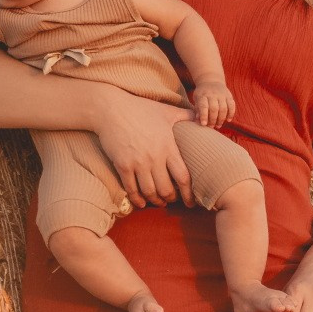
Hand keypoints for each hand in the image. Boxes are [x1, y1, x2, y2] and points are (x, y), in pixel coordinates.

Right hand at [92, 88, 195, 205]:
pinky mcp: (122, 165)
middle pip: (166, 189)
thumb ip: (186, 115)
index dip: (188, 193)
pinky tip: (141, 203)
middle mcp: (154, 157)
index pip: (183, 177)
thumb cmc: (140, 109)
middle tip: (173, 200)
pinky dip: (137, 200)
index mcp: (168, 146)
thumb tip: (202, 118)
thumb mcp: (166, 110)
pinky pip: (131, 189)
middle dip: (171, 199)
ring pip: (150, 192)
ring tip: (159, 202)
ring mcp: (137, 163)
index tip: (191, 201)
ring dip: (156, 201)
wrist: (111, 109)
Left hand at [190, 83, 235, 126]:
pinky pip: (232, 106)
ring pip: (224, 108)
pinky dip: (231, 114)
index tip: (204, 124)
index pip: (203, 106)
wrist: (211, 80)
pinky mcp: (229, 95)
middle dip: (213, 120)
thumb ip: (198, 110)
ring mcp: (222, 94)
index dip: (204, 116)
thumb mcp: (197, 99)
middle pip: (214, 109)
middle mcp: (213, 94)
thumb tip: (198, 121)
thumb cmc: (202, 94)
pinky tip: (228, 120)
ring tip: (218, 125)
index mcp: (203, 95)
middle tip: (212, 126)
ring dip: (221, 119)